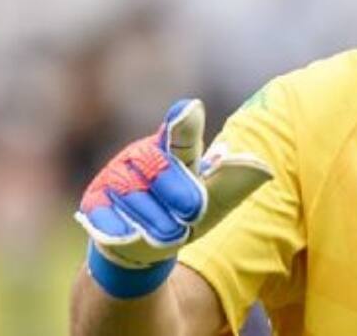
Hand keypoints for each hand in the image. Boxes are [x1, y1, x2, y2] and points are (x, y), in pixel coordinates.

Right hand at [75, 99, 271, 296]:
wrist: (142, 246)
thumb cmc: (183, 213)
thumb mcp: (212, 199)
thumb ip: (228, 181)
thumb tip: (262, 168)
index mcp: (172, 148)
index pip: (181, 133)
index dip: (184, 123)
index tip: (190, 110)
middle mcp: (141, 154)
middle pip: (162, 170)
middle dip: (182, 194)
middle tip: (194, 213)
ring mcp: (115, 175)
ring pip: (136, 196)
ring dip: (157, 220)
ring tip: (171, 233)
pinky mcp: (94, 199)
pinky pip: (106, 214)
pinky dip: (122, 228)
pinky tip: (132, 235)